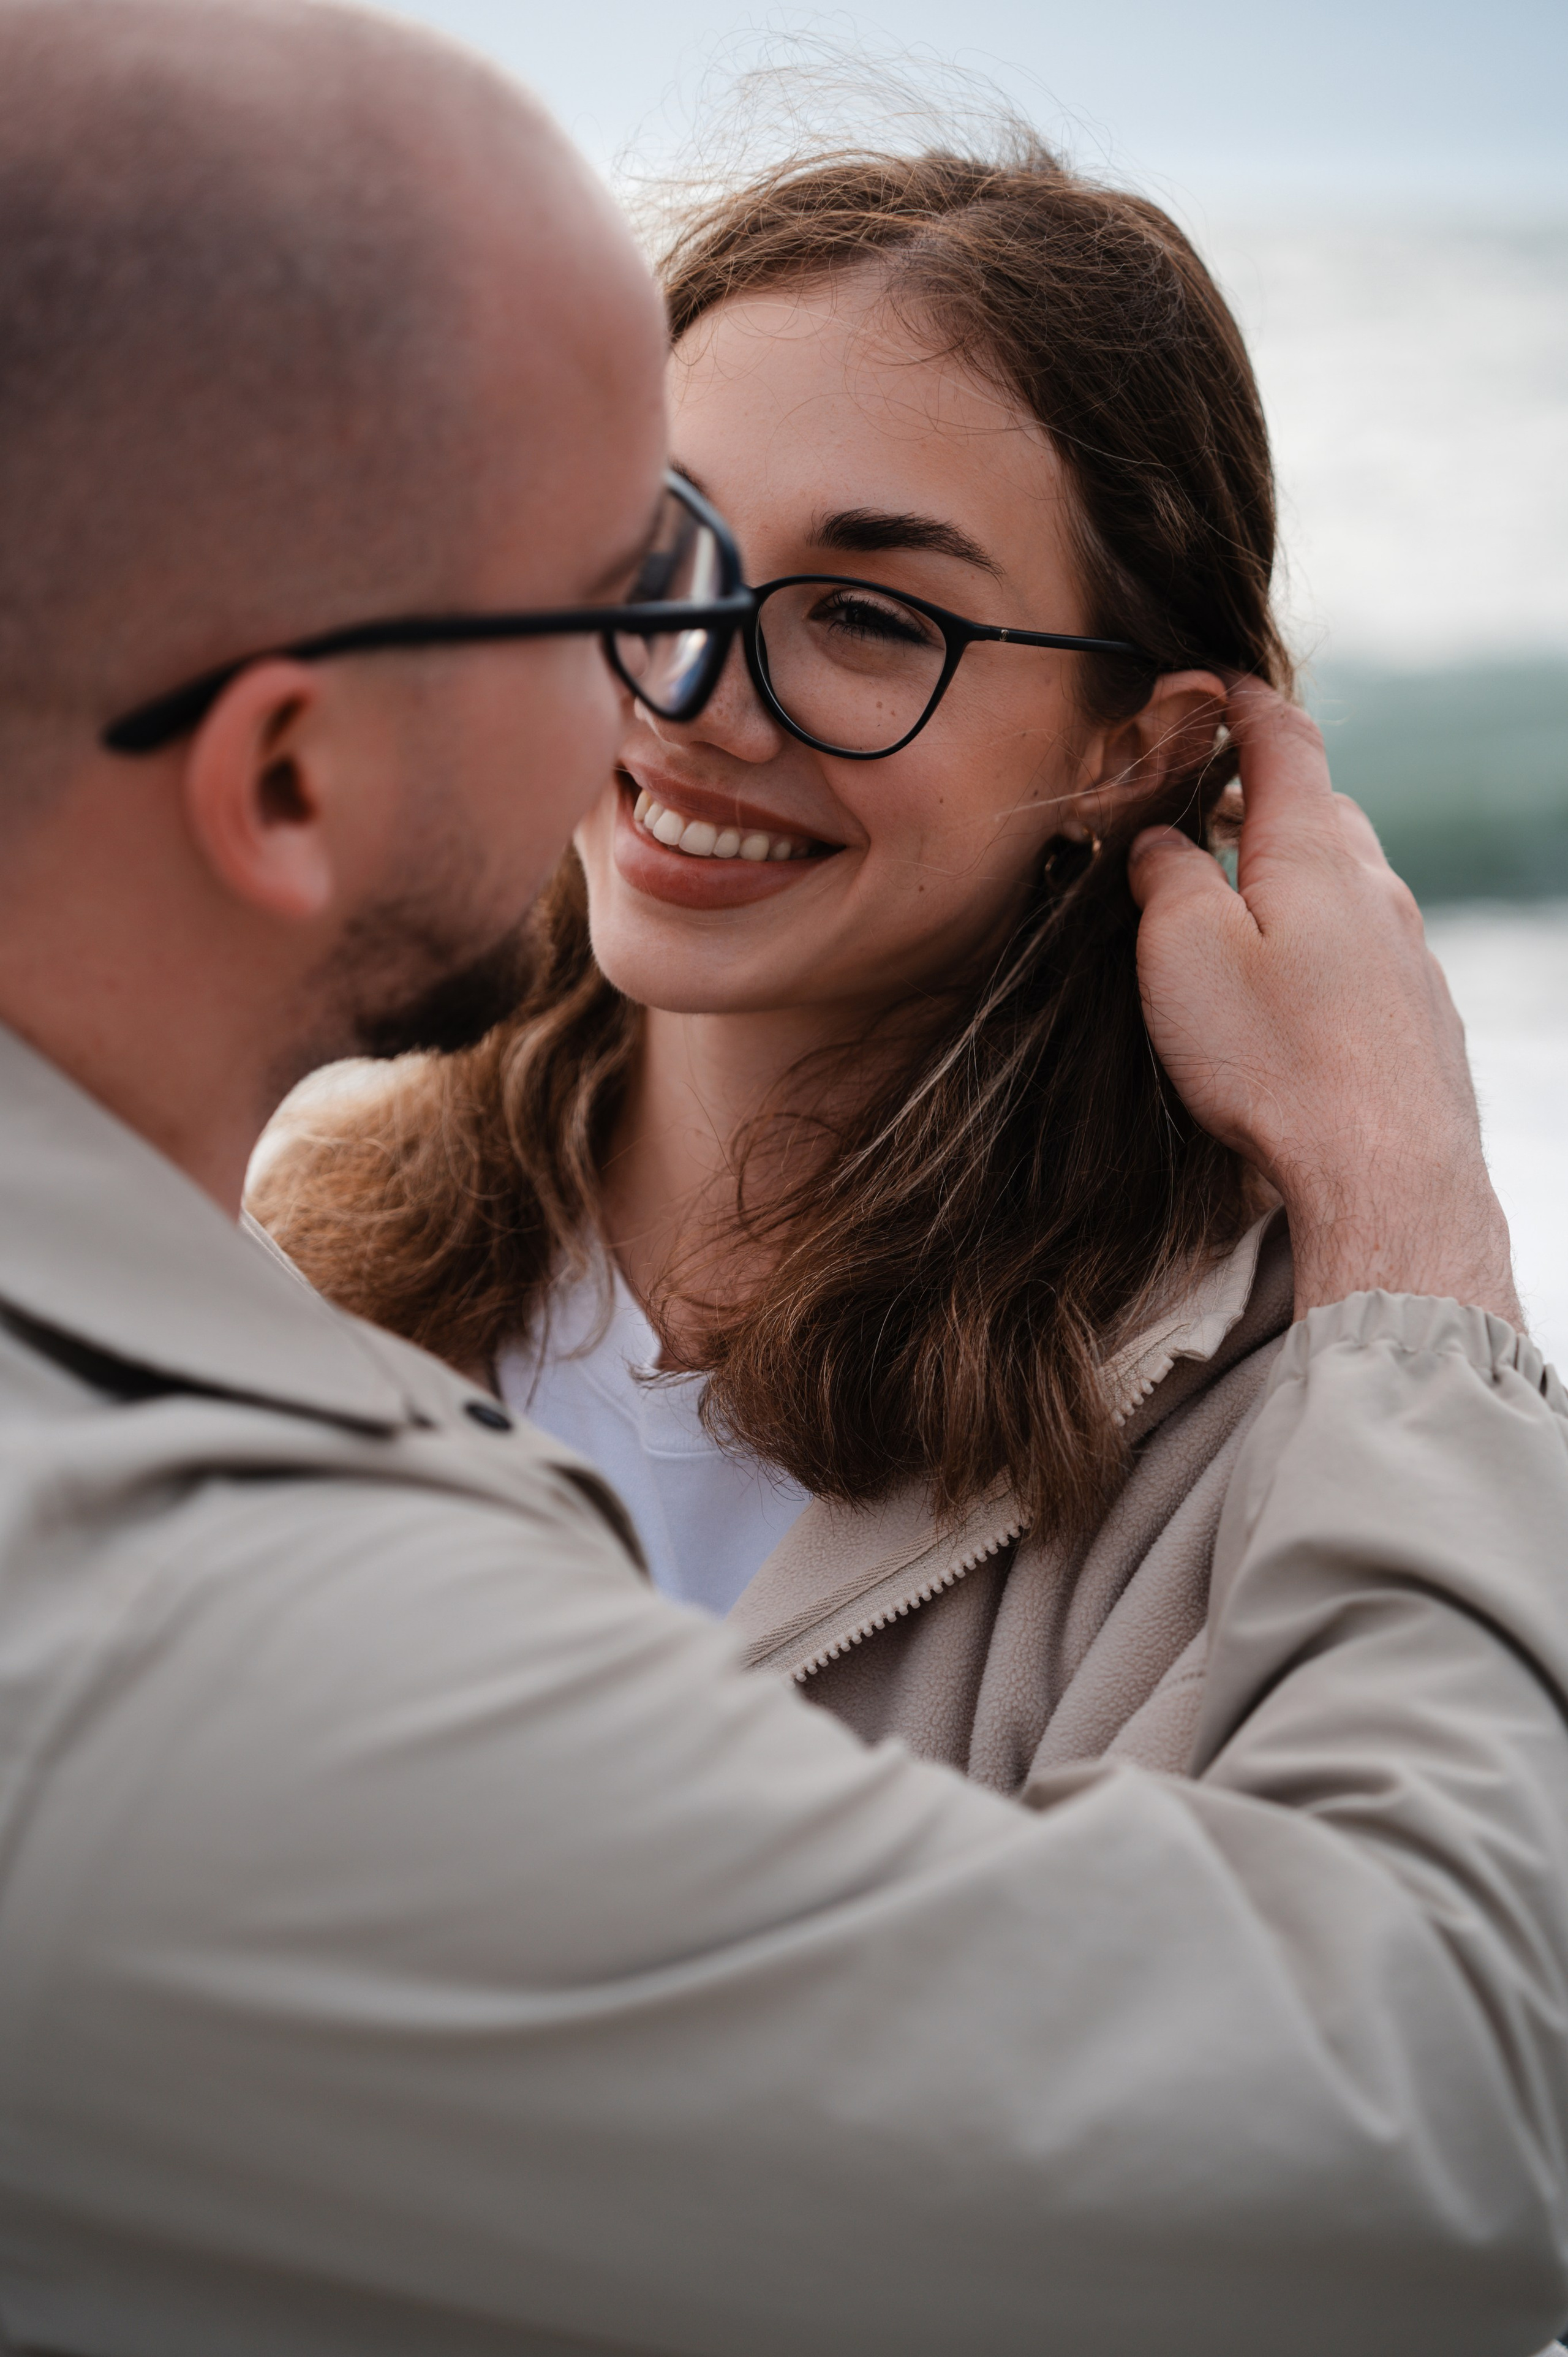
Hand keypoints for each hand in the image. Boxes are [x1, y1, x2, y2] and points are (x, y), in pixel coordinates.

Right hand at [1127, 677, 1519, 1324]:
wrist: (1387, 1172)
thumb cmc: (1278, 1063)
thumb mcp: (1185, 954)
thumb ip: (1166, 880)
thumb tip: (1158, 842)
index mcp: (1313, 852)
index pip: (1285, 739)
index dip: (1243, 701)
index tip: (1209, 683)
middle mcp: (1376, 887)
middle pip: (1320, 811)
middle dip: (1262, 800)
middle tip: (1203, 814)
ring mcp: (1409, 951)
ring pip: (1349, 884)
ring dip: (1293, 881)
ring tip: (1238, 915)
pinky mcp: (1420, 1014)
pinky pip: (1368, 951)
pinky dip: (1324, 946)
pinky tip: (1292, 998)